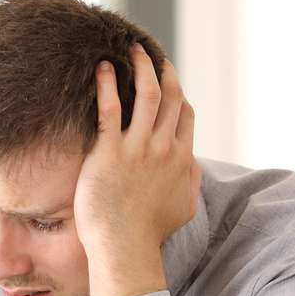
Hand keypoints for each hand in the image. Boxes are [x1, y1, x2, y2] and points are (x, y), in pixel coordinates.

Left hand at [75, 44, 201, 295]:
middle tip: (152, 55)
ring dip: (141, 68)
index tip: (170, 80)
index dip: (179, 94)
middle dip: (164, 72)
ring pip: (147, 96)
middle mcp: (164, 148)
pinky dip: (108, 85)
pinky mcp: (110, 152)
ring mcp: (138, 149)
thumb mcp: (183, 207)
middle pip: (171, 99)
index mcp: (181, 159)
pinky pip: (110, 109)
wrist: (125, 246)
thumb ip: (189, 183)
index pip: (185, 116)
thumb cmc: (149, 233)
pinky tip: (102, 68)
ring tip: (131, 49)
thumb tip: (192, 168)